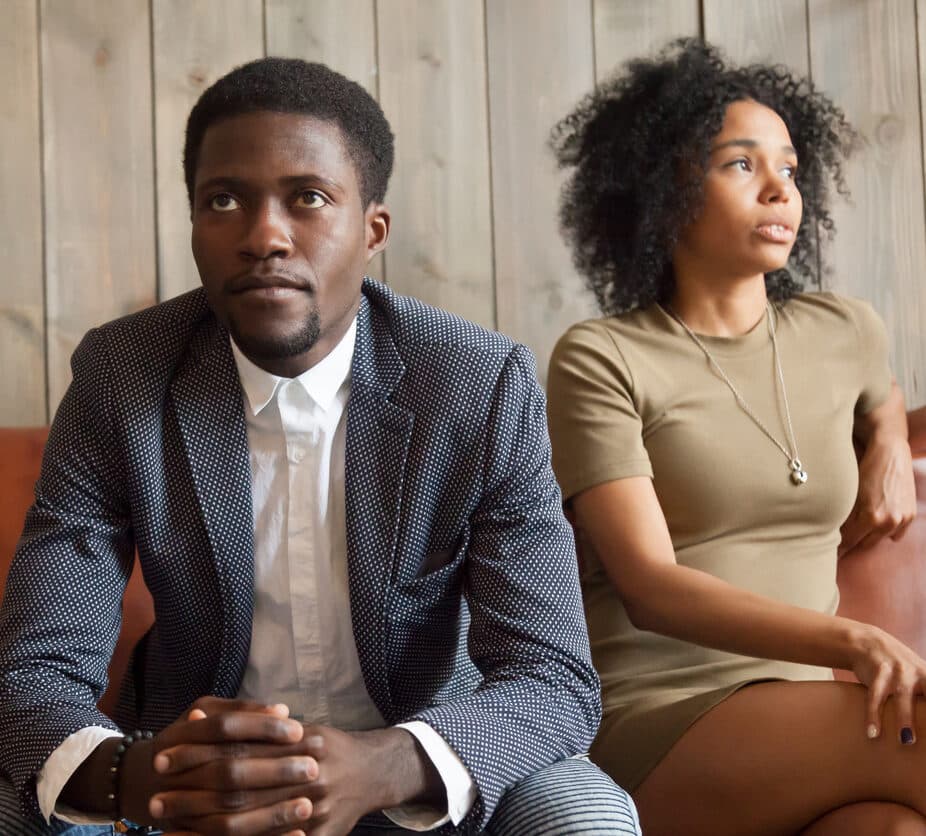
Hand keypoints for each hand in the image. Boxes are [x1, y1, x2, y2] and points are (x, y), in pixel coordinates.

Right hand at [120, 697, 314, 835]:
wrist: (145, 783)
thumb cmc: (189, 741)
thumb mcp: (207, 715)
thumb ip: (241, 710)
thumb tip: (283, 710)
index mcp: (182, 735)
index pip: (225, 726)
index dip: (262, 727)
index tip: (299, 729)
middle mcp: (173, 771)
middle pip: (229, 772)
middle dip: (273, 772)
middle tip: (313, 767)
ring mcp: (177, 805)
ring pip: (227, 814)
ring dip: (270, 814)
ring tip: (308, 806)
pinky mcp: (188, 831)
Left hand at [153, 723, 443, 835]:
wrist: (374, 774)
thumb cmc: (327, 747)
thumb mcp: (297, 727)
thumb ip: (252, 724)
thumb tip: (198, 717)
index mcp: (301, 741)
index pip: (240, 745)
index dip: (198, 751)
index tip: (164, 756)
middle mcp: (307, 774)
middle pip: (238, 786)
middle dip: (193, 792)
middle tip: (155, 798)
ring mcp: (311, 810)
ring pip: (245, 823)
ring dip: (200, 824)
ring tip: (167, 824)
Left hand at [839, 433, 914, 555]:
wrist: (890, 453)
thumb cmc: (865, 470)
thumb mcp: (850, 494)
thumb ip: (845, 516)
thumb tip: (833, 532)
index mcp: (871, 517)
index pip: (849, 541)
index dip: (838, 546)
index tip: (830, 549)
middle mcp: (888, 522)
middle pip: (864, 543)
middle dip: (852, 541)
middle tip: (841, 540)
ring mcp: (902, 520)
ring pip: (879, 539)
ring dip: (869, 536)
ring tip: (859, 529)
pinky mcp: (910, 515)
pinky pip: (896, 534)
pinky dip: (886, 531)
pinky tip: (877, 524)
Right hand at [849, 623, 925, 743]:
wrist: (868, 643)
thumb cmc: (899, 668)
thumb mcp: (918, 676)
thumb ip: (925, 693)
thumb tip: (925, 725)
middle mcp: (916, 672)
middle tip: (922, 735)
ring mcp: (896, 671)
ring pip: (902, 695)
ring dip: (904, 718)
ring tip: (906, 740)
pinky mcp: (877, 671)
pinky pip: (875, 696)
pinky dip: (873, 715)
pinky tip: (872, 732)